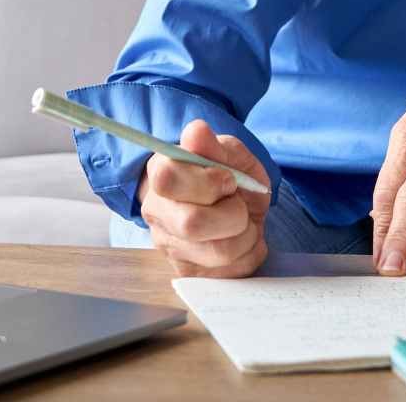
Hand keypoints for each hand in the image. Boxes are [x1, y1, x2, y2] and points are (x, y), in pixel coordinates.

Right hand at [137, 119, 270, 277]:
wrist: (236, 204)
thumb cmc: (229, 175)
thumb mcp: (230, 154)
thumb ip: (215, 146)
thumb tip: (197, 131)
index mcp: (161, 173)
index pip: (168, 179)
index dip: (207, 181)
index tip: (228, 179)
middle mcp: (157, 212)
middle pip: (192, 223)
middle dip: (233, 213)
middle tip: (240, 204)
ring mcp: (169, 246)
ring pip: (216, 252)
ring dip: (246, 235)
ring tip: (245, 223)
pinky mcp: (188, 273)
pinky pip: (228, 274)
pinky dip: (248, 255)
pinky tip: (243, 241)